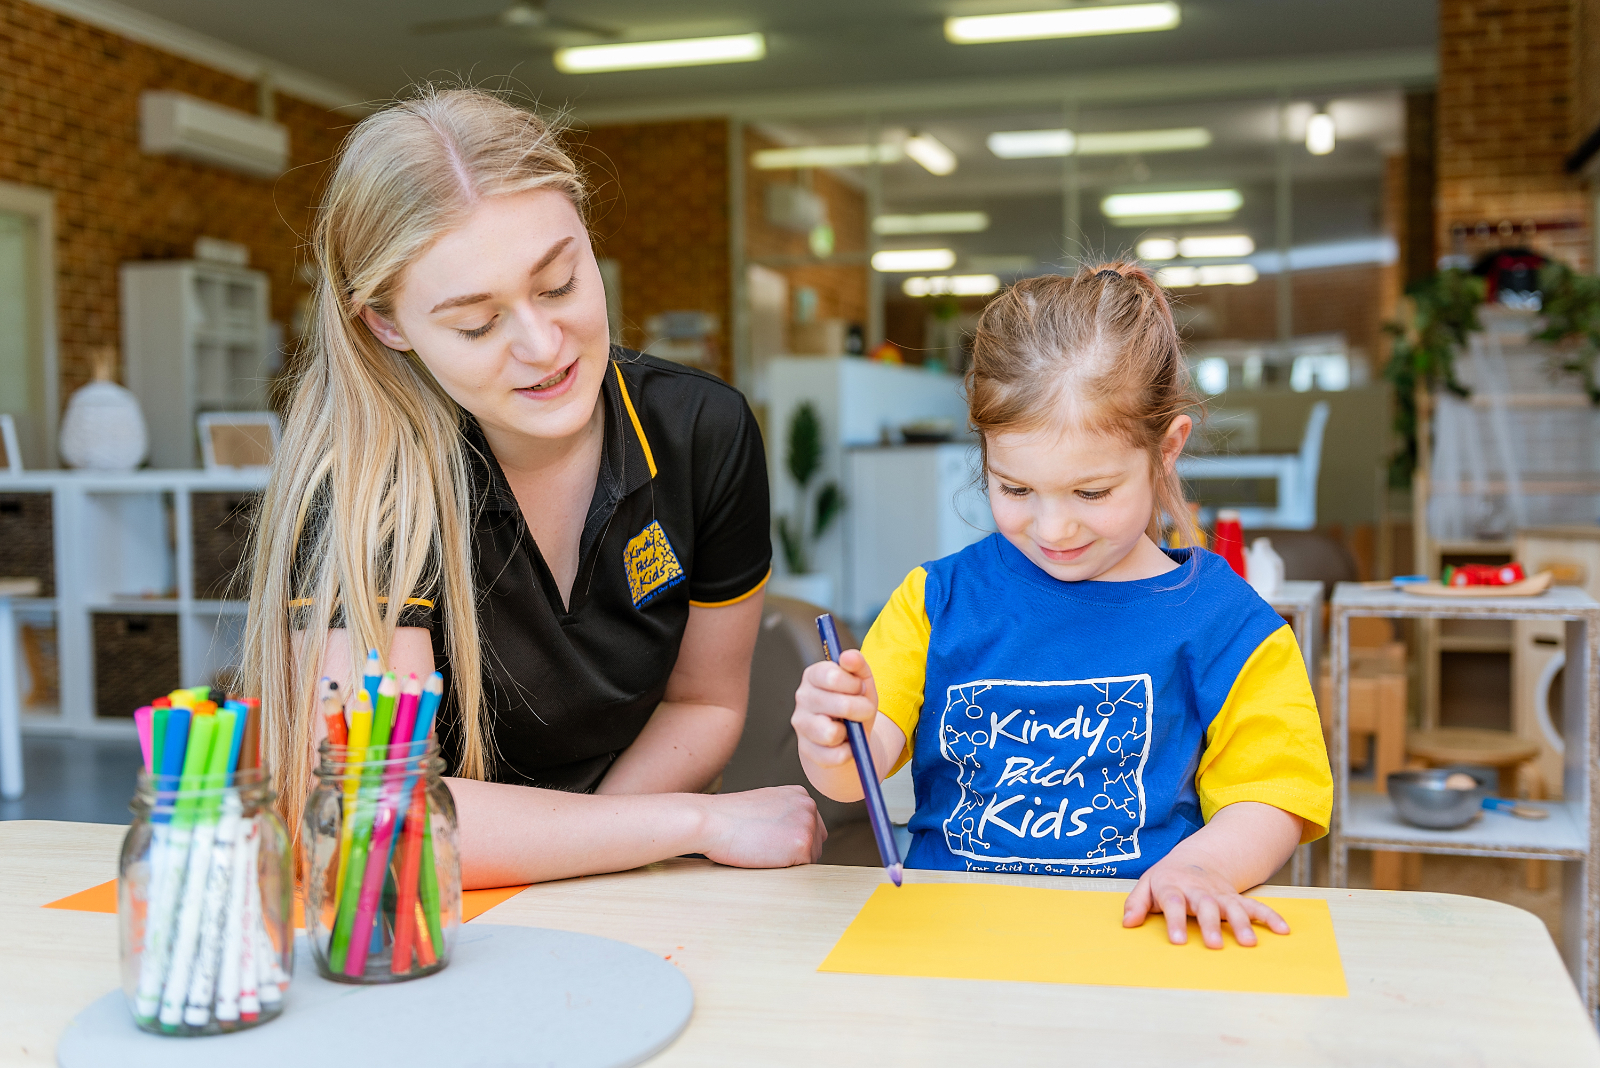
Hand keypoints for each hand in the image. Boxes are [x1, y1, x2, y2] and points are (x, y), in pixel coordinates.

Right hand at [697, 786, 825, 867]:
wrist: (712, 821)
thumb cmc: (729, 817)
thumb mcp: (765, 804)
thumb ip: (786, 814)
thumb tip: (794, 835)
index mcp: (800, 795)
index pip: (812, 826)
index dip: (792, 840)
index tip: (773, 841)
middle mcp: (809, 806)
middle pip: (816, 842)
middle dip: (796, 851)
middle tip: (767, 849)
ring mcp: (808, 824)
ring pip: (811, 857)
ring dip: (792, 861)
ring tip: (764, 851)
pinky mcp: (803, 845)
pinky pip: (804, 869)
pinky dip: (786, 870)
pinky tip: (766, 857)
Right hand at [791, 650, 878, 770]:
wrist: (848, 739)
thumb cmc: (855, 705)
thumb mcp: (862, 683)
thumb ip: (858, 665)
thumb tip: (848, 656)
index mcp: (813, 675)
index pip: (833, 676)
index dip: (854, 685)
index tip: (860, 689)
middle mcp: (802, 697)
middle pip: (840, 705)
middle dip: (862, 710)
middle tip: (864, 711)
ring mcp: (801, 725)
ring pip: (832, 733)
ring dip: (851, 733)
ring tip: (849, 729)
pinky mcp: (806, 750)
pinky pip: (835, 756)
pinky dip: (848, 753)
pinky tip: (845, 746)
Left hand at [1123, 852, 1289, 948]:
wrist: (1194, 861)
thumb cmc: (1166, 880)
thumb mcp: (1146, 886)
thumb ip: (1136, 903)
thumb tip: (1127, 923)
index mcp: (1173, 887)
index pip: (1173, 903)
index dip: (1175, 921)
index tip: (1179, 941)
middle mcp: (1198, 891)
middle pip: (1205, 906)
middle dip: (1210, 925)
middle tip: (1215, 945)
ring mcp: (1219, 895)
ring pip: (1232, 907)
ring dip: (1241, 923)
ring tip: (1248, 943)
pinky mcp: (1236, 899)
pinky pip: (1255, 906)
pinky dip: (1269, 916)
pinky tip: (1282, 930)